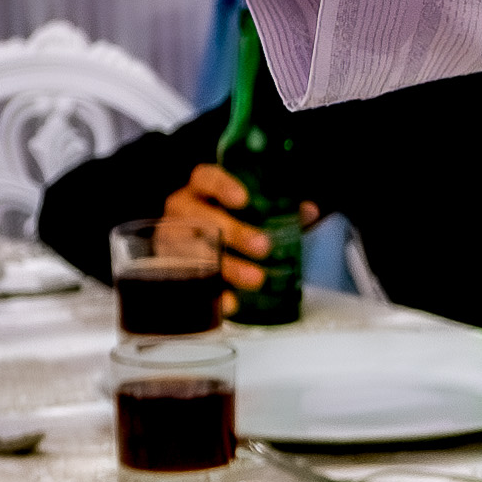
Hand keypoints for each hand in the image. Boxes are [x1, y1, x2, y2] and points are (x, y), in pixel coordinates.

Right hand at [155, 159, 316, 292]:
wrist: (187, 251)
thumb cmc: (224, 223)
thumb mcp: (248, 212)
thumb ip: (277, 210)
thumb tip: (309, 211)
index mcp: (200, 190)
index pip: (205, 178)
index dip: (223, 186)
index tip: (244, 199)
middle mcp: (182, 211)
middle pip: (203, 218)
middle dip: (234, 233)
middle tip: (264, 246)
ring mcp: (172, 240)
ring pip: (196, 252)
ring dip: (228, 266)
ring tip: (256, 278)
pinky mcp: (171, 270)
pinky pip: (189, 284)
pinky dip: (213, 295)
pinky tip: (232, 303)